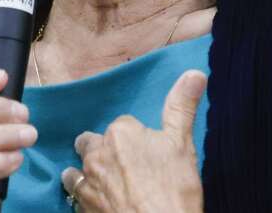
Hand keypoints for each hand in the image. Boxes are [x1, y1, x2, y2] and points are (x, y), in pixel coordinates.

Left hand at [61, 70, 206, 212]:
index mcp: (121, 132)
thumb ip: (182, 107)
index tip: (147, 152)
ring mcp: (87, 181)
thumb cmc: (173, 189)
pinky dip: (84, 197)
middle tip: (124, 166)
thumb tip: (194, 72)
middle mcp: (97, 153)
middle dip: (103, 149)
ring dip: (85, 172)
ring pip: (77, 169)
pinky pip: (76, 197)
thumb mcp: (183, 145)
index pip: (124, 125)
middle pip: (93, 143)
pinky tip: (97, 201)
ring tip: (103, 182)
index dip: (136, 138)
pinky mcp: (82, 207)